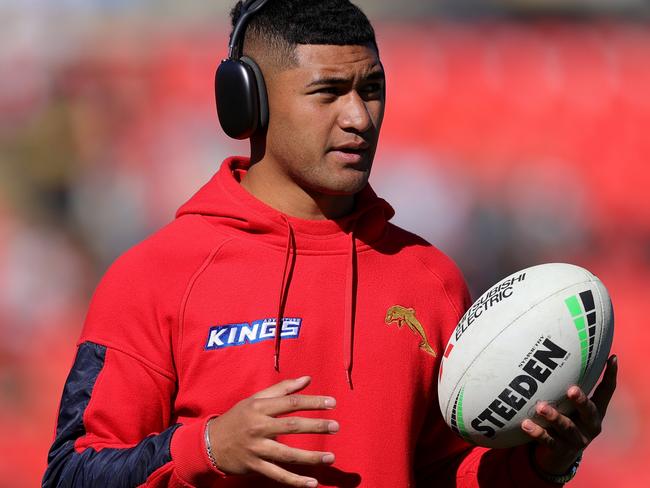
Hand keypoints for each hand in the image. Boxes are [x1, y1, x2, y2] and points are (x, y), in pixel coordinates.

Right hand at [207, 376, 337, 486]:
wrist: (210, 443)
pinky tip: (312, 483)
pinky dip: (295, 481)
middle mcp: (258, 427)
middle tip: (336, 427)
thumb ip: (283, 389)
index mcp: (260, 407)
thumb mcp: (256, 399)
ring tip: (330, 457)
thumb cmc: (238, 417)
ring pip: (287, 454)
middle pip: (291, 426)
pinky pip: (277, 475)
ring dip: (310, 457)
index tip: (332, 403)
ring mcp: (256, 448)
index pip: (290, 402)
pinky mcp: (254, 466)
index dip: (312, 402)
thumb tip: (308, 379)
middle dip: (316, 426)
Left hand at [521, 355, 617, 474]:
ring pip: (566, 427)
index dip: (610, 375)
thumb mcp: (569, 405)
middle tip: (571, 390)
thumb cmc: (564, 419)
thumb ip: (565, 386)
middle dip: (581, 401)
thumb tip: (550, 354)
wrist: (558, 456)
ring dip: (554, 416)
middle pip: (589, 411)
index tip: (610, 358)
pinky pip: (548, 440)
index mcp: (595, 411)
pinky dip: (537, 432)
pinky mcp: (560, 450)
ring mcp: (576, 439)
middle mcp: (590, 425)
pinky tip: (525, 424)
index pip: (606, 392)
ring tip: (541, 407)